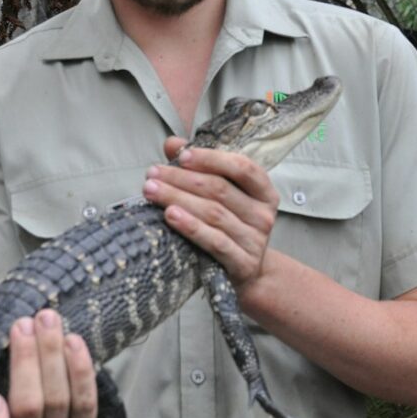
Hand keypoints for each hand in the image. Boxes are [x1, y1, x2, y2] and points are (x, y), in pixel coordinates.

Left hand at [142, 136, 280, 289]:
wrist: (247, 274)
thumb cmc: (230, 227)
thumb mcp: (221, 196)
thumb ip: (198, 167)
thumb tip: (172, 143)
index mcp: (263, 192)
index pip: (242, 168)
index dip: (211, 159)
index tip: (182, 155)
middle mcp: (264, 215)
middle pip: (220, 190)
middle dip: (182, 179)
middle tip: (153, 174)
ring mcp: (255, 240)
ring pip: (213, 214)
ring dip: (179, 199)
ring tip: (152, 192)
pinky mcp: (243, 263)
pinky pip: (214, 242)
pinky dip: (191, 227)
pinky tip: (170, 217)